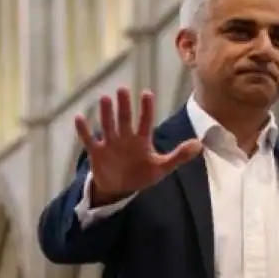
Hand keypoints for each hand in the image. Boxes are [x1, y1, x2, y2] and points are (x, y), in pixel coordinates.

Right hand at [75, 88, 201, 204]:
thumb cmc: (141, 174)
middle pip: (125, 120)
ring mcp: (110, 144)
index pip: (145, 122)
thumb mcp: (162, 167)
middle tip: (123, 88)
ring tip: (104, 98)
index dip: (146, 109)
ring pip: (107, 125)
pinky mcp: (96, 153)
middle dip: (124, 106)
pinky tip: (79, 118)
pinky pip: (89, 140)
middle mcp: (125, 138)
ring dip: (106, 114)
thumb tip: (199, 145)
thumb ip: (179, 156)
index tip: (147, 93)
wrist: (120, 188)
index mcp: (141, 141)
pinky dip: (84, 131)